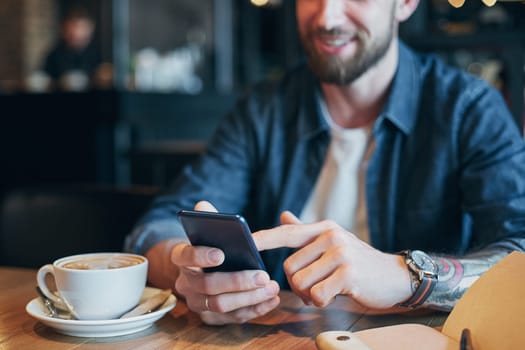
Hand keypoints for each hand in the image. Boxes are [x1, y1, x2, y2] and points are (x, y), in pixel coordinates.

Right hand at [172, 201, 279, 324]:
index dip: (201, 256)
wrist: (199, 272)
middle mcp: (185, 284)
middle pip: (208, 285)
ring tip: (272, 287)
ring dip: (249, 297)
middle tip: (263, 275)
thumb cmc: (208, 246)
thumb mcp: (206, 231)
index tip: (221, 253)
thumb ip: (206, 219)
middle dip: (238, 281)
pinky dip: (254, 310)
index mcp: (181, 259)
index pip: (185, 257)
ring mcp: (197, 303)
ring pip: (221, 305)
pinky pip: (233, 318)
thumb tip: (202, 205)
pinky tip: (271, 300)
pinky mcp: (212, 318)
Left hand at [253, 211, 411, 308]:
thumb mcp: (334, 243)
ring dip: (309, 295)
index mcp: (324, 229)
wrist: (396, 276)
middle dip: (297, 284)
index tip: (246, 242)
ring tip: (325, 291)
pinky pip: (316, 294)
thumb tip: (283, 216)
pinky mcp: (348, 274)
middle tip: (314, 288)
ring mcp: (340, 254)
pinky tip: (334, 296)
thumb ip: (306, 231)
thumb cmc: (360, 262)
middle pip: (289, 267)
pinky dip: (322, 302)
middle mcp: (330, 236)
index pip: (287, 233)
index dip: (264, 238)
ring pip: (300, 283)